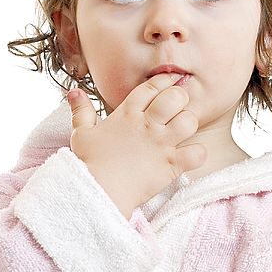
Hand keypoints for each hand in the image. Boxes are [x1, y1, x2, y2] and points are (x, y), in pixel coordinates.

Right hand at [66, 73, 205, 217]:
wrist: (97, 190)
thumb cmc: (89, 163)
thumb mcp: (81, 133)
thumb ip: (80, 111)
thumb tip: (73, 92)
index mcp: (127, 113)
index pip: (151, 86)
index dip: (164, 81)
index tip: (170, 82)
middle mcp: (147, 124)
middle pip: (176, 97)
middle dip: (180, 98)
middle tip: (178, 108)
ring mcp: (161, 144)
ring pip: (189, 121)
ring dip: (189, 123)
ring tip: (183, 129)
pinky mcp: (171, 165)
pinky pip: (197, 153)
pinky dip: (197, 154)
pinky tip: (190, 155)